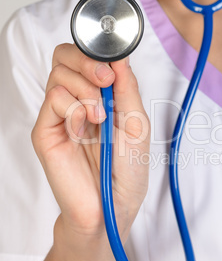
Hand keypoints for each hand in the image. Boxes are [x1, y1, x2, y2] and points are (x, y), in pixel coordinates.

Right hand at [31, 44, 149, 239]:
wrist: (112, 206)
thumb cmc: (127, 171)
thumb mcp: (136, 124)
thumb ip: (127, 89)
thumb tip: (120, 57)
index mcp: (101, 98)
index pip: (88, 59)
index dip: (98, 54)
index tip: (114, 68)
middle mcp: (78, 102)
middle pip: (66, 57)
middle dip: (88, 63)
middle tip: (105, 82)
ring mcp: (61, 116)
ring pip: (59, 75)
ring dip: (85, 91)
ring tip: (100, 119)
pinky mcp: (47, 131)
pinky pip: (53, 101)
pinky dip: (74, 110)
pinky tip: (84, 130)